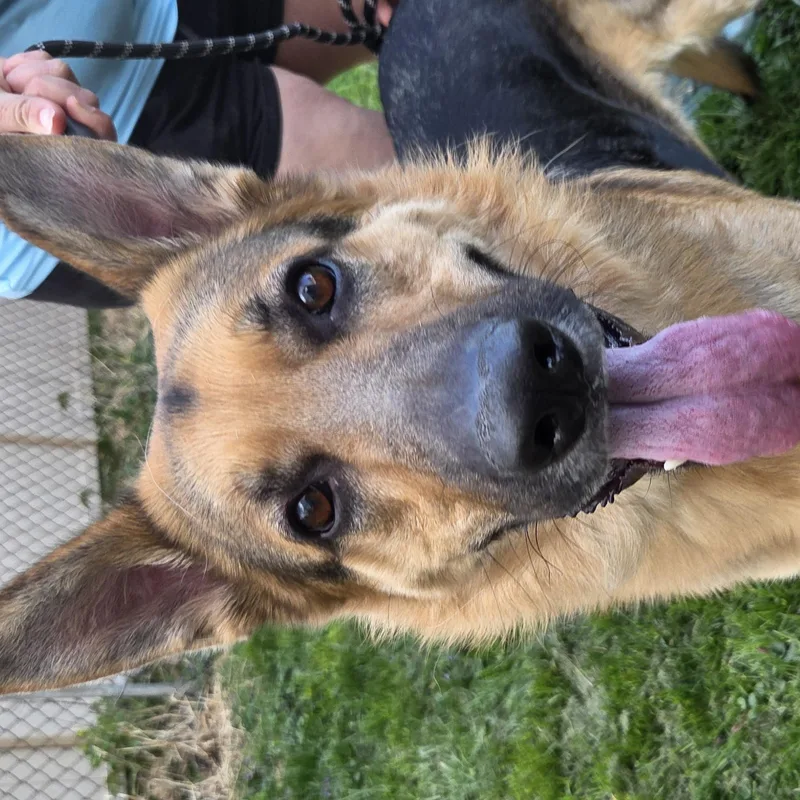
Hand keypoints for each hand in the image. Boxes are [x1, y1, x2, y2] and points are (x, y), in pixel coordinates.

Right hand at [0, 51, 115, 138]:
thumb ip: (24, 116)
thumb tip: (56, 120)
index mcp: (65, 148)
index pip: (100, 134)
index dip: (91, 118)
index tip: (69, 106)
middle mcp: (70, 128)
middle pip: (84, 98)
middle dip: (48, 90)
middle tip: (19, 94)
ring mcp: (62, 102)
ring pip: (64, 74)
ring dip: (31, 76)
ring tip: (9, 89)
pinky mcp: (49, 78)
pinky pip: (46, 59)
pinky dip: (24, 64)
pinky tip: (9, 78)